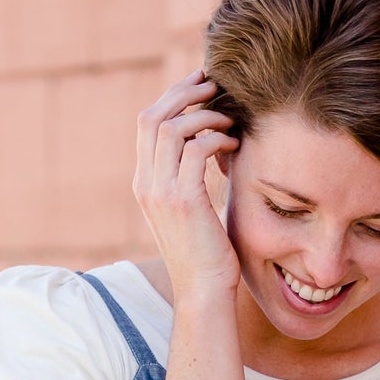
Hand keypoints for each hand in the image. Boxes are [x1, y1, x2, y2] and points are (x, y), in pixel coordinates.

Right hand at [133, 70, 239, 301]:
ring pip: (172, 128)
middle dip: (183, 93)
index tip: (199, 87)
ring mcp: (162, 193)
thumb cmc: (205, 255)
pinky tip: (234, 145)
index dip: (172, 98)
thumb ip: (187, 178)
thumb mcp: (189, 211)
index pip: (147, 124)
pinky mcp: (184, 202)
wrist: (203, 294)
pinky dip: (216, 139)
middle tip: (212, 85)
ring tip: (228, 120)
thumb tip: (206, 146)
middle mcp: (146, 185)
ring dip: (203, 115)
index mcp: (145, 184)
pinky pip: (196, 150)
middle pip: (152, 117)